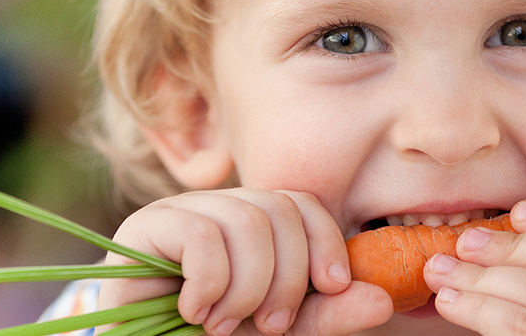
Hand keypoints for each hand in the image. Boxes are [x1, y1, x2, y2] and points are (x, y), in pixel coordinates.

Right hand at [97, 188, 389, 334]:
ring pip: (245, 220)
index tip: (334, 286)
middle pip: (278, 209)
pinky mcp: (143, 226)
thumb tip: (382, 299)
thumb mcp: (281, 328)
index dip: (326, 240)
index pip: (303, 202)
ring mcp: (179, 209)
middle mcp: (218, 206)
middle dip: (287, 277)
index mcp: (253, 222)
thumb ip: (328, 313)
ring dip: (247, 287)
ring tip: (225, 325)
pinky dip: (209, 284)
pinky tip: (194, 313)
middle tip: (270, 325)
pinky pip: (200, 234)